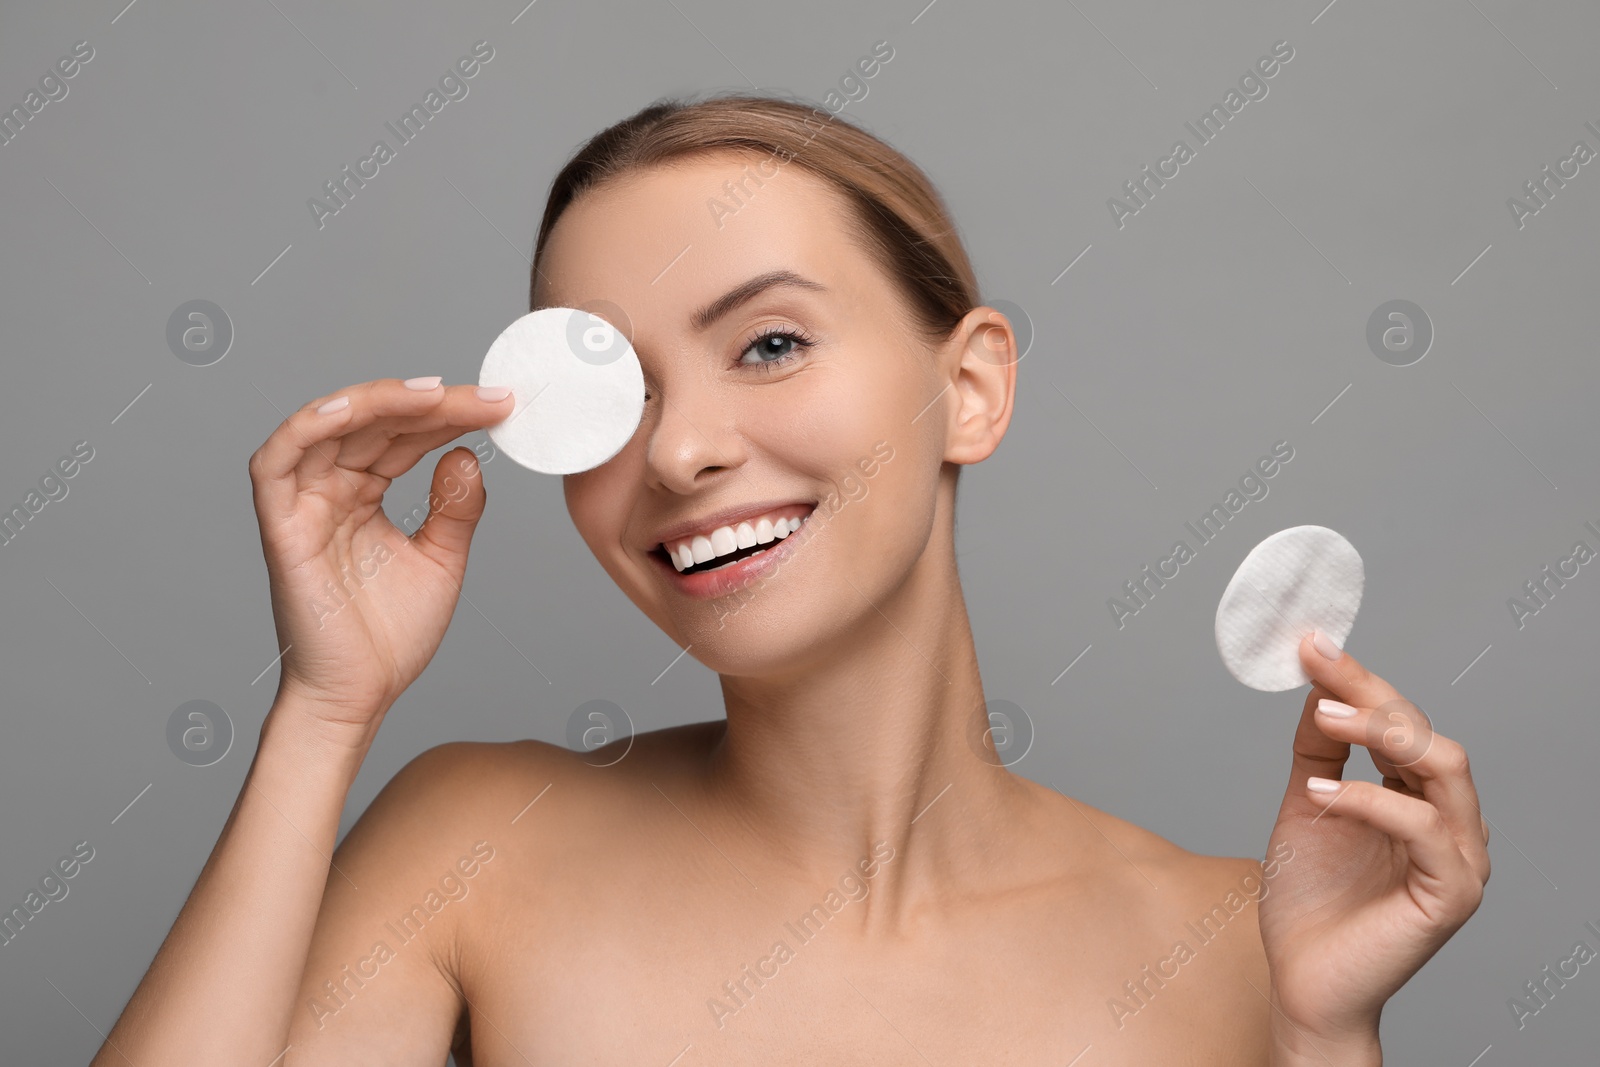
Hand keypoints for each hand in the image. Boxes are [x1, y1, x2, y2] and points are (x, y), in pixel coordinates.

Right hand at [248, 378, 513, 740]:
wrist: (360, 696)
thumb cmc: (390, 636)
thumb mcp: (442, 559)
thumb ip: (455, 507)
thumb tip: (467, 453)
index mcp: (361, 493)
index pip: (403, 435)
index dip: (450, 415)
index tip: (503, 405)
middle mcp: (329, 490)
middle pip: (374, 423)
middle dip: (433, 405)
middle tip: (488, 397)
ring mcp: (302, 505)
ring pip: (327, 427)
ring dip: (379, 401)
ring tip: (437, 394)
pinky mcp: (280, 529)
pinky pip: (277, 463)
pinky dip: (307, 428)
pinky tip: (351, 409)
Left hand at [1257, 631, 1489, 1057]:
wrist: (1304, 982)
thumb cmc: (1310, 902)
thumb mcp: (1306, 807)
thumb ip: (1316, 751)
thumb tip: (1315, 683)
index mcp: (1418, 798)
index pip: (1400, 724)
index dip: (1358, 680)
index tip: (1311, 642)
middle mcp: (1449, 822)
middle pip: (1427, 734)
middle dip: (1371, 692)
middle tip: (1317, 662)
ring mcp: (1459, 857)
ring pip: (1443, 768)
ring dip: (1379, 734)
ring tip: (1320, 717)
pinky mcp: (1451, 893)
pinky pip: (1423, 829)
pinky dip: (1370, 802)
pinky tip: (1318, 797)